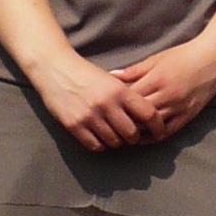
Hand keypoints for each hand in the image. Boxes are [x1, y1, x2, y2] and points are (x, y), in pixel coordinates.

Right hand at [34, 50, 157, 151]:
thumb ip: (129, 97)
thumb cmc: (87, 75)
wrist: (55, 69)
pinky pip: (96, 145)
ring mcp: (89, 116)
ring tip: (114, 133)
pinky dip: (101, 144)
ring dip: (117, 141)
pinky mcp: (74, 125)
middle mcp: (106, 104)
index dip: (158, 126)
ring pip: (114, 142)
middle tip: (131, 134)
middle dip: (134, 137)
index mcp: (119, 91)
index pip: (148, 114)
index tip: (159, 132)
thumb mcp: (112, 81)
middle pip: (132, 133)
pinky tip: (100, 136)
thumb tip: (149, 117)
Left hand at [110, 39, 215, 142]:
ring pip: (153, 126)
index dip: (117, 105)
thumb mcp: (156, 59)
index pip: (130, 98)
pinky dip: (155, 136)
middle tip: (113, 124)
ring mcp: (179, 106)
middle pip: (139, 114)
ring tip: (125, 132)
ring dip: (138, 131)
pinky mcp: (188, 114)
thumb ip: (134, 70)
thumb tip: (111, 76)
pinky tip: (145, 137)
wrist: (212, 59)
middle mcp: (167, 95)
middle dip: (125, 120)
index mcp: (156, 79)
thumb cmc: (183, 56)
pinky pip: (169, 130)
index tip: (109, 108)